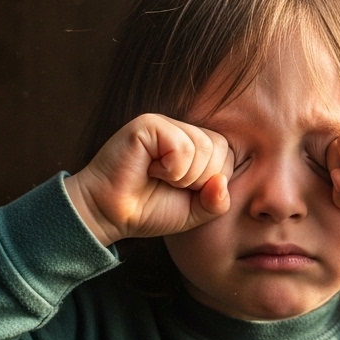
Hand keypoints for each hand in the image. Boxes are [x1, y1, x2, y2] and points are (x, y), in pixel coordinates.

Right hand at [64, 114, 232, 245]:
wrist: (110, 215)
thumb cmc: (149, 210)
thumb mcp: (195, 213)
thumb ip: (217, 202)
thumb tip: (221, 182)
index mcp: (196, 146)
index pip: (229, 157)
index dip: (211, 184)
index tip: (182, 191)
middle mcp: (182, 130)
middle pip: (220, 149)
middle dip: (199, 179)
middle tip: (169, 184)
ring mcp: (165, 125)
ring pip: (203, 147)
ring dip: (183, 176)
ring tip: (158, 177)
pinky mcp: (149, 124)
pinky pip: (182, 146)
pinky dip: (171, 168)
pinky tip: (150, 170)